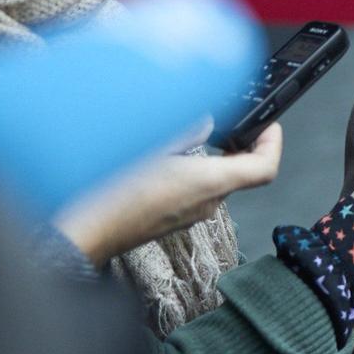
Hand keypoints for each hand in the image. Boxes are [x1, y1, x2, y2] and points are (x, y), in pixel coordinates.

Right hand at [54, 124, 282, 264]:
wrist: (81, 233)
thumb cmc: (109, 192)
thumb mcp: (148, 145)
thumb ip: (186, 130)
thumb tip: (207, 121)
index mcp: (209, 183)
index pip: (264, 169)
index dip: (273, 144)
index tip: (268, 125)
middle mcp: (207, 203)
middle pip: (242, 173)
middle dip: (242, 144)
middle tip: (234, 120)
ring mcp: (191, 215)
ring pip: (216, 181)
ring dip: (215, 157)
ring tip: (196, 132)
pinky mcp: (174, 220)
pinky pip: (196, 191)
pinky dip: (195, 171)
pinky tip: (170, 156)